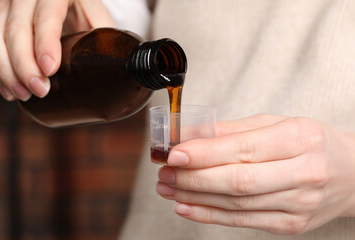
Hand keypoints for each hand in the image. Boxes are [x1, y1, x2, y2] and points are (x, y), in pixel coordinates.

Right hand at [0, 0, 114, 100]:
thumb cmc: (81, 4)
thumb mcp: (94, 12)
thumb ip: (103, 32)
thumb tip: (122, 64)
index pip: (46, 15)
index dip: (46, 42)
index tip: (50, 69)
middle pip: (17, 28)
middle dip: (25, 64)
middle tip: (40, 91)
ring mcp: (8, 5)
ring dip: (7, 70)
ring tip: (23, 95)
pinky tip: (9, 89)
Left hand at [156, 114, 354, 234]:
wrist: (351, 173)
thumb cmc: (309, 142)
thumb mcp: (276, 124)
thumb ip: (232, 131)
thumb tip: (189, 135)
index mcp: (300, 138)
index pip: (244, 150)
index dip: (205, 154)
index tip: (175, 153)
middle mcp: (303, 173)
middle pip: (238, 181)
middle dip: (194, 178)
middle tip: (165, 172)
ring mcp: (299, 204)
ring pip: (236, 204)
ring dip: (195, 197)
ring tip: (168, 188)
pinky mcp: (291, 225)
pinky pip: (244, 222)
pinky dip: (210, 215)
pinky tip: (186, 207)